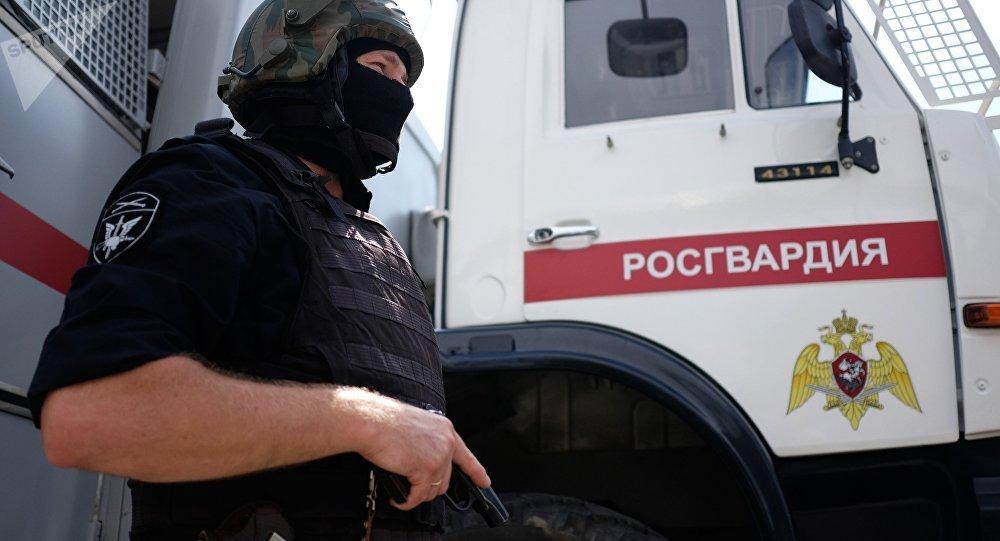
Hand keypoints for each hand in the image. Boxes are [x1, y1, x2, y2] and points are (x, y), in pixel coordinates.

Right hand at [351, 393, 490, 510]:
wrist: (372, 421)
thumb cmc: (385, 420)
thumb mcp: (416, 426)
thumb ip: (427, 443)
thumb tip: (423, 463)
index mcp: (445, 429)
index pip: (466, 456)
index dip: (476, 472)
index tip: (484, 482)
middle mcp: (446, 443)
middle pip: (445, 479)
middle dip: (429, 487)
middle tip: (413, 487)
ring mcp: (438, 457)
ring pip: (433, 490)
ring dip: (418, 495)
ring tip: (404, 490)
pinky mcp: (425, 470)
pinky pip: (418, 496)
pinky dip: (407, 501)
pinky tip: (398, 498)